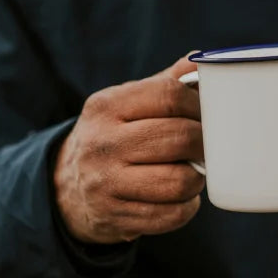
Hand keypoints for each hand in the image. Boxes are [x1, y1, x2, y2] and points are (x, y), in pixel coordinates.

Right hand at [54, 56, 204, 244]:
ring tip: (193, 171)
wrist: (68, 187)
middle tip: (209, 146)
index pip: (169, 96)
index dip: (200, 105)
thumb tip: (202, 60)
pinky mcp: (115, 217)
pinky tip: (180, 196)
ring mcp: (105, 183)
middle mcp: (101, 143)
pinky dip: (187, 206)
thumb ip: (166, 82)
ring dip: (197, 178)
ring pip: (180, 181)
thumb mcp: (127, 103)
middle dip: (205, 143)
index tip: (209, 115)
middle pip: (180, 138)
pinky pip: (171, 215)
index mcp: (106, 105)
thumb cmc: (115, 135)